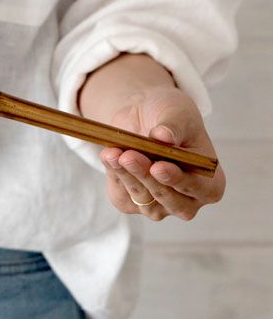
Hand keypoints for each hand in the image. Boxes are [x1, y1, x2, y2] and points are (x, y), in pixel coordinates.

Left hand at [99, 85, 225, 220]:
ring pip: (142, 199)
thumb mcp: (177, 113)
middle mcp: (187, 200)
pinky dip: (114, 175)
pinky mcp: (132, 203)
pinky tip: (109, 156)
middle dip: (145, 176)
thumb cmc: (170, 117)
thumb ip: (173, 126)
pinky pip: (122, 197)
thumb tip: (163, 136)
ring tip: (112, 152)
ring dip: (125, 176)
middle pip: (167, 198)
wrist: (143, 116)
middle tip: (128, 156)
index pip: (199, 189)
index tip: (159, 167)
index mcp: (210, 182)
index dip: (178, 180)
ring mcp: (159, 205)